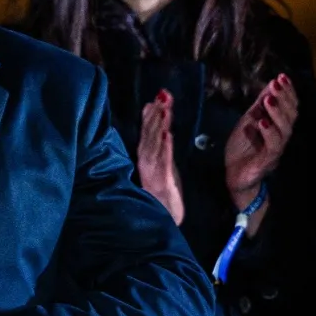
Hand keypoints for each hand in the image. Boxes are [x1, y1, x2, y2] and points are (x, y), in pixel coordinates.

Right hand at [136, 91, 183, 223]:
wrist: (163, 219)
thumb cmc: (161, 195)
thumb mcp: (160, 168)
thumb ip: (158, 148)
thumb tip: (158, 126)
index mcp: (148, 157)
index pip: (149, 132)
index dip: (153, 114)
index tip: (158, 96)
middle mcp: (148, 161)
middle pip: (151, 134)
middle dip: (156, 114)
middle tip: (162, 96)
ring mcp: (153, 171)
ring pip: (156, 144)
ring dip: (159, 126)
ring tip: (164, 110)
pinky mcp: (162, 181)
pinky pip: (164, 162)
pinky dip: (164, 148)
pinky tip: (167, 135)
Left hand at [224, 74, 297, 211]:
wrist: (234, 176)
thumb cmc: (243, 149)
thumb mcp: (249, 122)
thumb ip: (259, 106)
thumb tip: (270, 85)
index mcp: (278, 127)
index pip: (290, 107)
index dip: (288, 92)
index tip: (282, 77)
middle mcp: (281, 137)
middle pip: (292, 116)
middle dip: (285, 98)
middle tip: (276, 84)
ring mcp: (276, 150)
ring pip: (285, 130)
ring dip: (277, 112)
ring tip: (269, 99)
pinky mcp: (267, 161)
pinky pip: (274, 146)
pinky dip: (269, 133)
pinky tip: (262, 122)